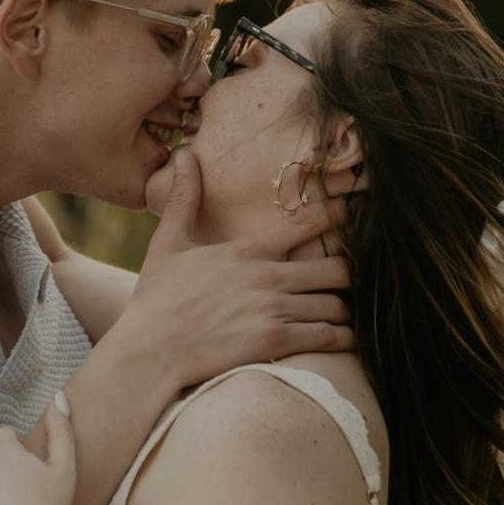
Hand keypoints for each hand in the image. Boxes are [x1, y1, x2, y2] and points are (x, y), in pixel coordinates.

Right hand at [114, 149, 353, 388]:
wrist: (149, 350)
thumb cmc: (157, 297)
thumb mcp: (167, 242)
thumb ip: (184, 198)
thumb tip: (184, 154)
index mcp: (245, 249)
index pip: (306, 224)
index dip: (337, 217)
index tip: (354, 213)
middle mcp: (265, 276)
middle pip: (336, 268)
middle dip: (347, 272)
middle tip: (349, 277)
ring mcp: (272, 310)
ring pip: (336, 304)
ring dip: (342, 308)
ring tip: (341, 311)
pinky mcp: (274, 342)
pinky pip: (328, 336)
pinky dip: (340, 337)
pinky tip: (340, 337)